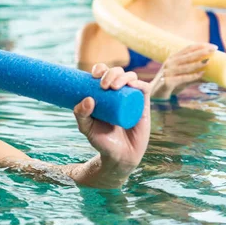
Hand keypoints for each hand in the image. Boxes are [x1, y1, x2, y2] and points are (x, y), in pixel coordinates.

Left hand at [73, 64, 150, 179]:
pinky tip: (132, 85)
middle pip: (117, 72)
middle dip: (110, 73)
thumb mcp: (86, 127)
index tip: (93, 75)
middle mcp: (118, 92)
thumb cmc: (101, 140)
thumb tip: (88, 99)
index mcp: (104, 93)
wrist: (119, 156)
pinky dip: (139, 83)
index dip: (100, 68)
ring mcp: (131, 98)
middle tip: (103, 85)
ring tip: (114, 87)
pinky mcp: (143, 105)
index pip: (103, 73)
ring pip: (131, 77)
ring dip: (123, 76)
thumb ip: (81, 114)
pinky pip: (144, 89)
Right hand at [150, 43, 216, 99]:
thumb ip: (193, 76)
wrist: (154, 94)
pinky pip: (182, 78)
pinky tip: (201, 74)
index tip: (212, 46)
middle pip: (187, 55)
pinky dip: (193, 76)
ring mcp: (167, 72)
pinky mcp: (167, 81)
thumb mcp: (182, 78)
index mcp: (172, 59)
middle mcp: (169, 63)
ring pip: (185, 66)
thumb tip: (209, 76)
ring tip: (208, 61)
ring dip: (198, 64)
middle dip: (201, 52)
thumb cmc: (170, 85)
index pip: (187, 49)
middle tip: (213, 49)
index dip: (200, 46)